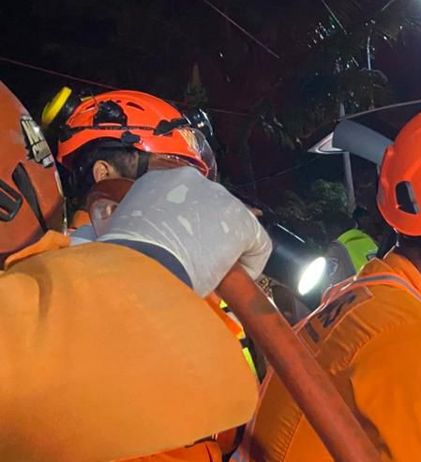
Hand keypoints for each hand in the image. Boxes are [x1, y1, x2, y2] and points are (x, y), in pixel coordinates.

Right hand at [97, 167, 270, 296]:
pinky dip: (249, 265)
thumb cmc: (124, 259)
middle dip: (208, 235)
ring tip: (212, 272)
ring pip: (234, 226)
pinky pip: (258, 246)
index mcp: (156, 181)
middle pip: (212, 209)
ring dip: (226, 249)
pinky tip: (229, 280)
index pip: (183, 201)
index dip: (187, 227)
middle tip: (198, 261)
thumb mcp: (119, 234)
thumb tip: (139, 245)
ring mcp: (220, 198)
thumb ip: (135, 230)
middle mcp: (190, 181)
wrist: (140, 266)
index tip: (183, 246)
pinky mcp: (244, 222)